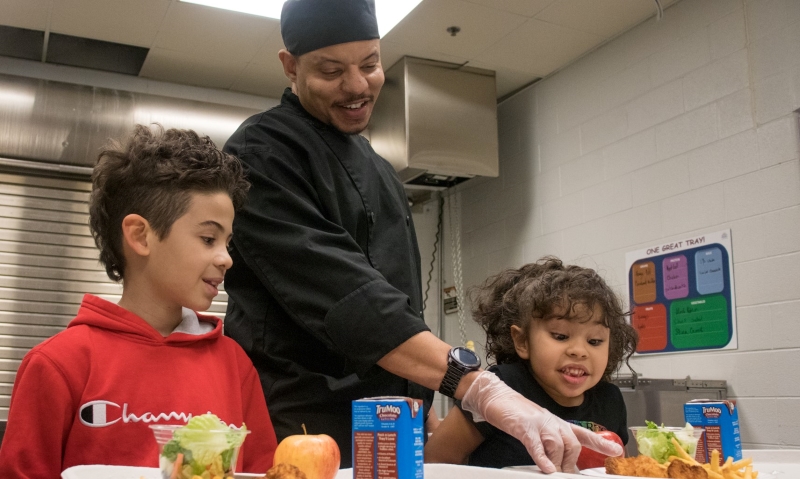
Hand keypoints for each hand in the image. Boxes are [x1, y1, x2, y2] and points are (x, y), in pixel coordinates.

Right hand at [460, 371, 622, 472]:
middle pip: (572, 444)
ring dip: (557, 463)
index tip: (617, 452)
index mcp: (557, 422)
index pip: (584, 434)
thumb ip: (551, 443)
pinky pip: (537, 445)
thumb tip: (558, 463)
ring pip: (558, 446)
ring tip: (552, 472)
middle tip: (565, 475)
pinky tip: (545, 467)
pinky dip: (543, 458)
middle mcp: (552, 422)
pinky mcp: (524, 427)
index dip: (601, 444)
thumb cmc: (517, 414)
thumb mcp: (539, 427)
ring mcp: (539, 424)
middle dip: (571, 463)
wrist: (497, 397)